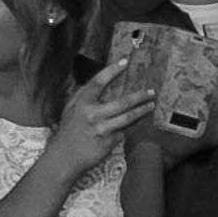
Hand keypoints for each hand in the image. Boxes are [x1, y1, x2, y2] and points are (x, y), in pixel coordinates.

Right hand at [48, 59, 154, 179]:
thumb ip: (85, 98)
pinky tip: (138, 121)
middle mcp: (92, 113)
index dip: (111, 70)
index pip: (98, 81)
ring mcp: (102, 127)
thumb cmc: (70, 130)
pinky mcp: (109, 140)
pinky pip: (125, 130)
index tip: (124, 61)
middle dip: (139, 96)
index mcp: (81, 101)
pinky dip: (131, 125)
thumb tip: (99, 85)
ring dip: (143, 111)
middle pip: (122, 102)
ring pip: (128, 117)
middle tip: (151, 92)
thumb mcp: (72, 109)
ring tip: (152, 105)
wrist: (65, 155)